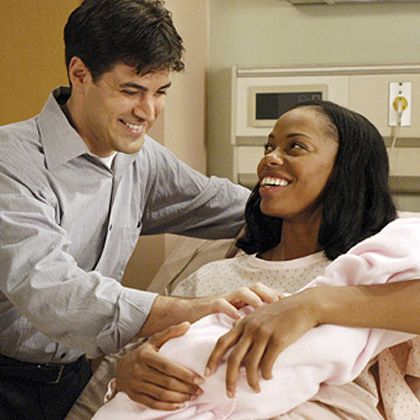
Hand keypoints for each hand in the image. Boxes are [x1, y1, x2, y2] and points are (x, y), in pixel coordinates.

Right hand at [116, 322, 203, 410]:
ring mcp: (136, 385)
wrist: (120, 368)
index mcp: (145, 355)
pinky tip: (180, 404)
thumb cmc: (142, 353)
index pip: (167, 366)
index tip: (200, 378)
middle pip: (166, 382)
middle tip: (200, 389)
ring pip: (161, 394)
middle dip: (185, 387)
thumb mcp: (154, 340)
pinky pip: (153, 404)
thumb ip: (170, 332)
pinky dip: (168, 406)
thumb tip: (188, 324)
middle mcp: (139, 370)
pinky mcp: (135, 396)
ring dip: (180, 397)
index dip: (184, 373)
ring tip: (193, 396)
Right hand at [140, 283, 280, 336]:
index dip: (276, 295)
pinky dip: (230, 310)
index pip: (261, 292)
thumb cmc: (210, 319)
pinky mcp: (209, 306)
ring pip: (241, 292)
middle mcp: (233, 297)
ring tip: (265, 309)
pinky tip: (239, 318)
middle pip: (255, 287)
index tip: (291, 302)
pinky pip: (221, 304)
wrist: (184, 314)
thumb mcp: (232, 320)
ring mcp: (222, 299)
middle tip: (282, 303)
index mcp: (240, 300)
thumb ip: (247, 324)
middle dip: (269, 294)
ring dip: (253, 299)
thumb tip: (268, 333)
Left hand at [205, 288, 320, 397]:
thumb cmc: (281, 311)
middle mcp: (250, 328)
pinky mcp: (278, 340)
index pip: (222, 342)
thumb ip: (246, 325)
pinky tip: (269, 376)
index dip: (213, 358)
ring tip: (255, 388)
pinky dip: (266, 374)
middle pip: (234, 358)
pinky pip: (268, 364)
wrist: (303, 305)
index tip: (207, 373)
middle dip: (229, 378)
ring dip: (251, 381)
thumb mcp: (258, 314)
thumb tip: (236, 339)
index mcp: (243, 322)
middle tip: (229, 393)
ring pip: (251, 365)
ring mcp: (264, 333)